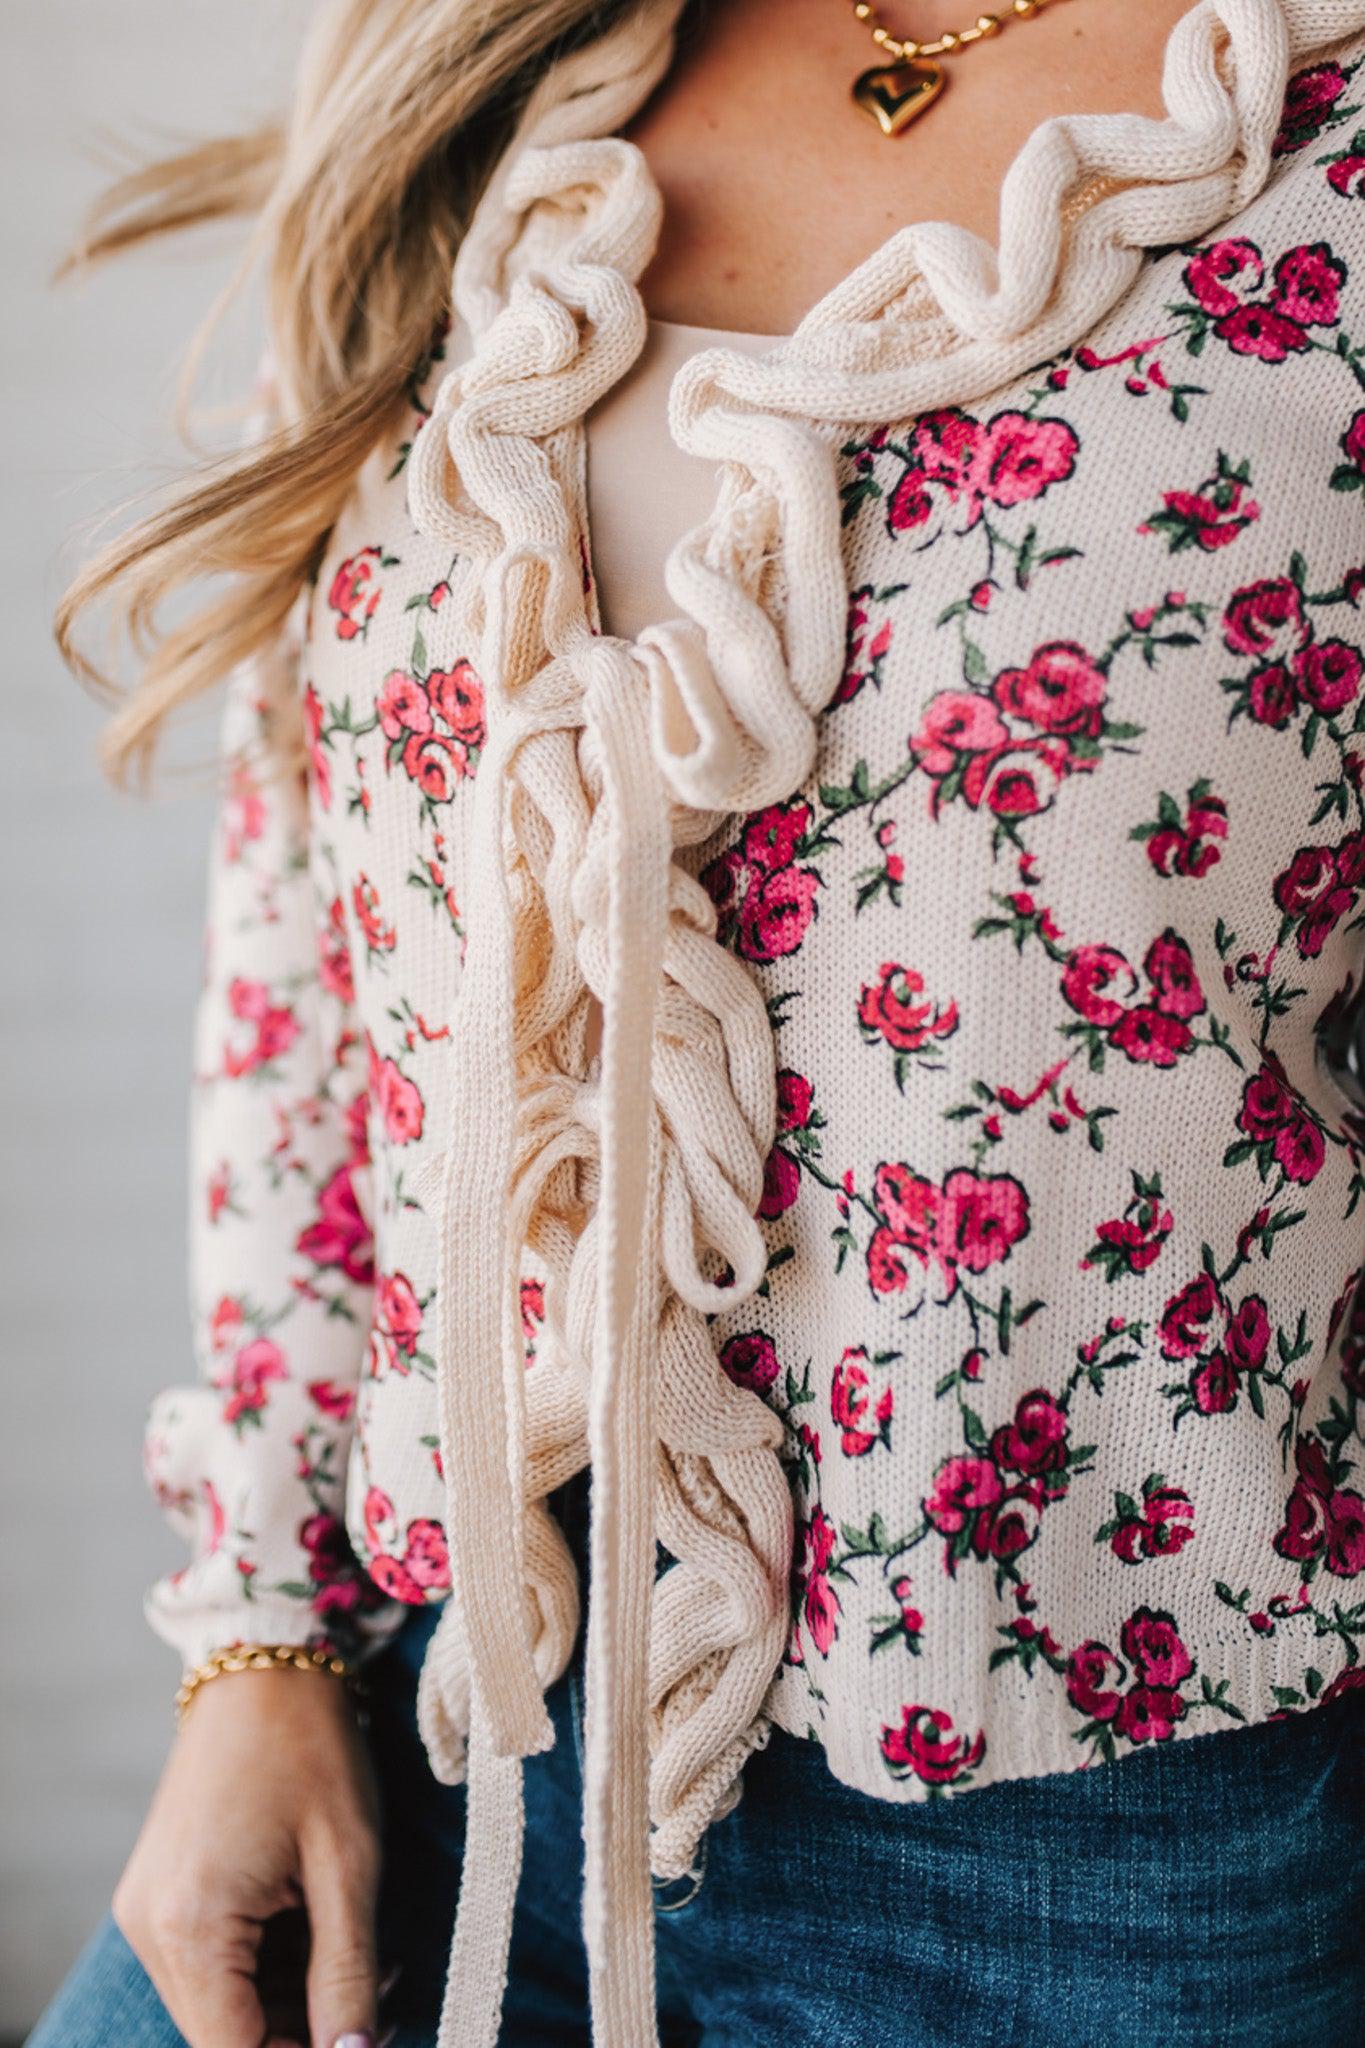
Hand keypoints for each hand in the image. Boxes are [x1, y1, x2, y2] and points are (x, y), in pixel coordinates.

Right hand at [113, 1664, 381, 2047]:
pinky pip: (213, 1962)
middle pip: (227, 2033)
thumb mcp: (348, 1867)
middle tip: (385, 1988)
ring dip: (293, 1996)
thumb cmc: (312, 1750)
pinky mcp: (161, 1893)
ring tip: (367, 1953)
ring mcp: (148, 1910)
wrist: (264, 1664)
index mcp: (192, 1926)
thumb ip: (348, 1975)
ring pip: (223, 2002)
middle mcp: (152, 1928)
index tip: (364, 2040)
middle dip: (306, 2028)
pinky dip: (268, 1963)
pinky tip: (320, 1926)